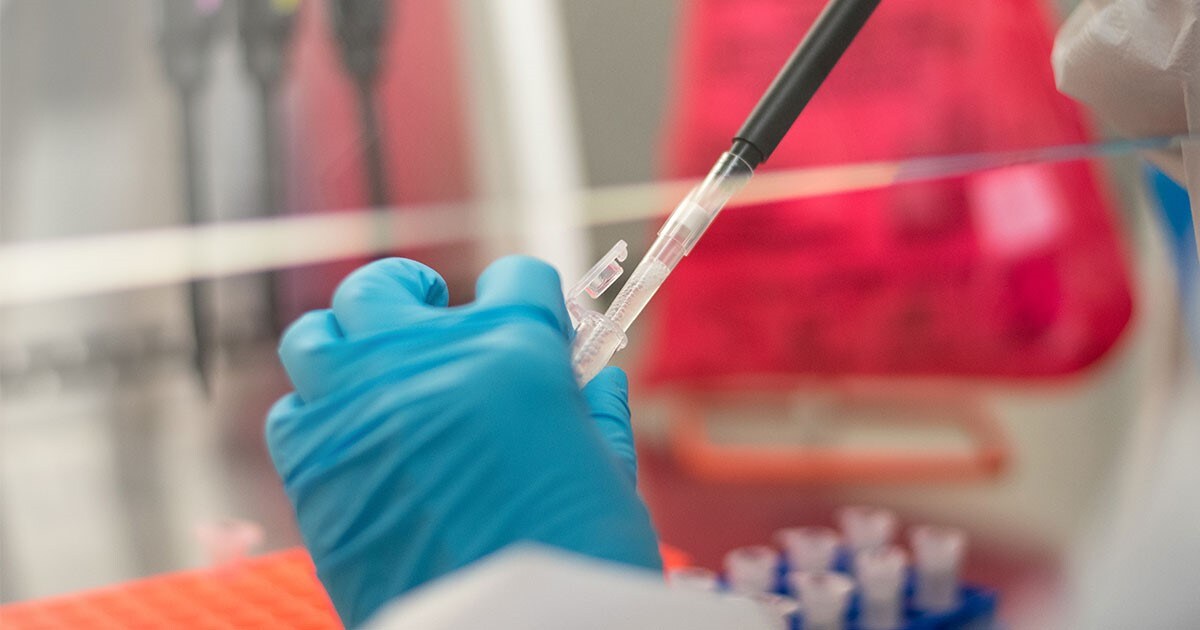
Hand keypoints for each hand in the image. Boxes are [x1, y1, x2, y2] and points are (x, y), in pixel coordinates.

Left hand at [266, 256, 660, 626]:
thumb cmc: (577, 561)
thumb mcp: (607, 477)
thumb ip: (598, 414)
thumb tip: (602, 381)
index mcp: (512, 353)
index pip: (517, 279)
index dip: (532, 298)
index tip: (532, 319)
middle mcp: (424, 365)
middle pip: (388, 285)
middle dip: (415, 291)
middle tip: (432, 310)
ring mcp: (358, 411)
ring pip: (318, 335)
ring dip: (349, 340)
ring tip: (377, 363)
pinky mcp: (312, 469)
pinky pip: (294, 413)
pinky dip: (321, 414)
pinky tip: (354, 434)